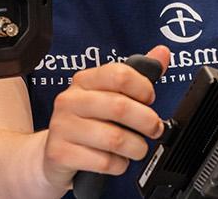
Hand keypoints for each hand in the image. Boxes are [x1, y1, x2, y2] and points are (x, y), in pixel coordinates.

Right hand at [41, 46, 170, 185]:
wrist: (54, 155)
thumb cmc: (89, 123)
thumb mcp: (110, 97)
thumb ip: (137, 76)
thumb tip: (162, 52)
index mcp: (84, 81)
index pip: (120, 74)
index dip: (144, 89)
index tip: (149, 100)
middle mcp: (70, 100)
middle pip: (120, 107)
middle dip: (147, 122)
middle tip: (154, 129)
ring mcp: (62, 127)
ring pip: (115, 139)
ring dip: (136, 148)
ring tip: (137, 149)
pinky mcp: (60, 154)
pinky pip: (104, 162)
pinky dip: (119, 165)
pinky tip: (115, 161)